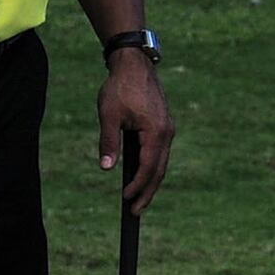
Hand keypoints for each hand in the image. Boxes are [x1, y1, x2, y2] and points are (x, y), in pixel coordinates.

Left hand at [97, 51, 174, 212]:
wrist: (134, 63)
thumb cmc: (120, 87)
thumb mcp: (109, 116)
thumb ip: (109, 143)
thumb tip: (106, 168)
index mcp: (155, 132)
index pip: (148, 167)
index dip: (137, 186)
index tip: (126, 199)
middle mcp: (167, 132)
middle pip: (159, 170)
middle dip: (148, 192)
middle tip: (135, 212)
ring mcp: (168, 129)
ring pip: (162, 163)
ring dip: (151, 182)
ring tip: (140, 199)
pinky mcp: (164, 125)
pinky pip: (161, 152)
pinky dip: (153, 167)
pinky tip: (143, 175)